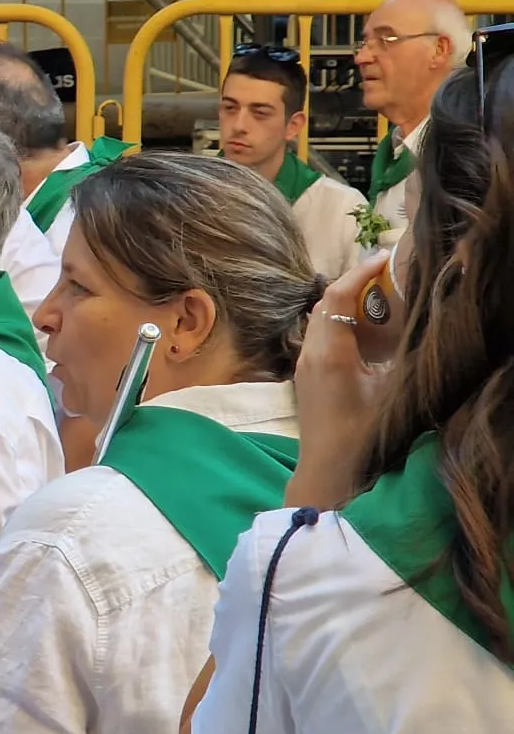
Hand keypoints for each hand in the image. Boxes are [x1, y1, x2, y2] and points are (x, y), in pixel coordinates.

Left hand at [286, 254, 392, 506]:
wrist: (329, 475)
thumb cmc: (365, 438)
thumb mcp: (396, 393)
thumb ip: (409, 355)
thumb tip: (429, 325)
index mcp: (329, 353)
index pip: (336, 295)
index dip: (360, 271)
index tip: (386, 258)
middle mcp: (310, 354)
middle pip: (326, 303)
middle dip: (355, 283)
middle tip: (390, 274)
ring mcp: (304, 366)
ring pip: (322, 320)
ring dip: (348, 304)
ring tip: (384, 298)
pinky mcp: (307, 378)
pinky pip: (322, 337)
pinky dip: (343, 324)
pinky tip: (370, 332)